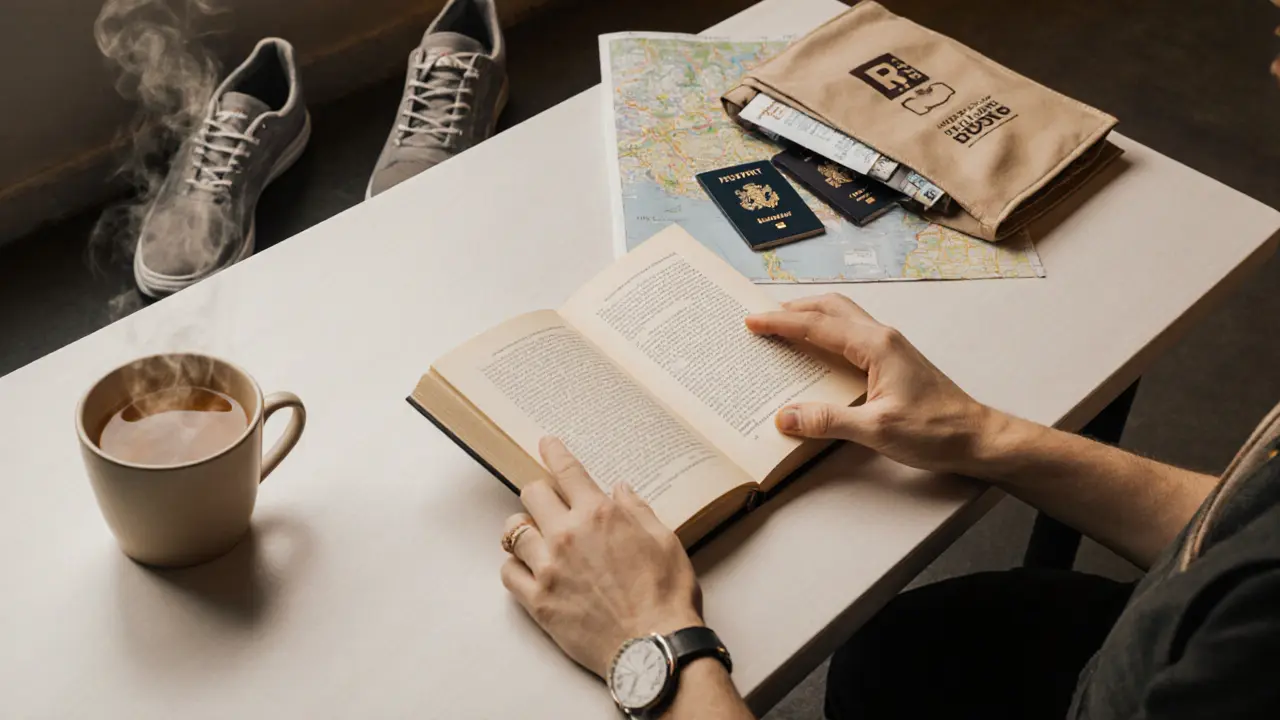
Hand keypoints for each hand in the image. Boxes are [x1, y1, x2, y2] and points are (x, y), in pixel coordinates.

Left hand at [500, 437, 703, 677]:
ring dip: (523, 528)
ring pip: (513, 531)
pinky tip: (527, 569)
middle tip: (547, 501)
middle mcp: (567, 535)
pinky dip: (515, 566)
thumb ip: (637, 510)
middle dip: (540, 492)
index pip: (567, 471)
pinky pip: (508, 573)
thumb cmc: (666, 596)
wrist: (654, 647)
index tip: (546, 444)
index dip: (554, 452)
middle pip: (532, 494)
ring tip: (534, 536)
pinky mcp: (538, 601)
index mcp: (599, 514)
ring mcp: (548, 568)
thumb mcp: (665, 540)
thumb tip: (619, 490)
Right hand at [745, 294, 996, 475]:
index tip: (752, 321)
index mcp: (875, 345)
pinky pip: (852, 334)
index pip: (817, 326)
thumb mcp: (876, 430)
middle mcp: (883, 337)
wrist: (977, 437)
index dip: (780, 323)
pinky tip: (818, 350)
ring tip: (783, 326)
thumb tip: (785, 417)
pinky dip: (827, 332)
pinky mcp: (894, 360)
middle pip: (831, 308)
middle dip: (794, 309)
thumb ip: (828, 421)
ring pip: (844, 317)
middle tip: (762, 317)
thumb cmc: (936, 431)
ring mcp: (890, 347)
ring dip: (811, 316)